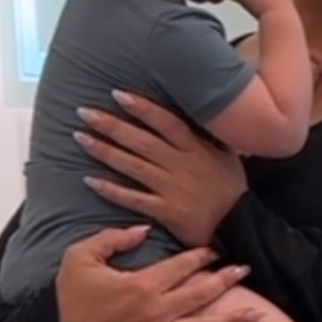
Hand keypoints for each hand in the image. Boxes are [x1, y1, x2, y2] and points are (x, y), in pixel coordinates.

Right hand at [55, 228, 259, 321]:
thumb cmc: (69, 295)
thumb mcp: (82, 255)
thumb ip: (114, 238)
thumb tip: (143, 229)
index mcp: (142, 284)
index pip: (182, 266)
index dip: (201, 256)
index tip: (214, 251)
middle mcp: (157, 311)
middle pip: (201, 294)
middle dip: (227, 280)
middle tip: (246, 270)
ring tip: (257, 316)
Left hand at [75, 94, 247, 246]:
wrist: (240, 227)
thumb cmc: (232, 189)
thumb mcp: (227, 155)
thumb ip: (210, 135)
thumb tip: (198, 110)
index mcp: (197, 149)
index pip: (166, 122)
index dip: (141, 107)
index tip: (116, 94)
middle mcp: (182, 165)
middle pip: (142, 141)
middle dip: (112, 125)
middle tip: (84, 112)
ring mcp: (173, 188)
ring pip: (133, 166)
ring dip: (105, 151)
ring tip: (80, 137)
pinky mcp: (166, 211)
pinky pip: (134, 199)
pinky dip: (112, 190)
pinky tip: (90, 180)